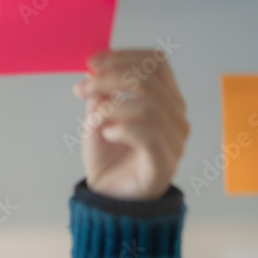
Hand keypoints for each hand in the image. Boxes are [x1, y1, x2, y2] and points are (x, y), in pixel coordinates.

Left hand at [73, 49, 189, 200]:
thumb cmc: (108, 160)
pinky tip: (106, 134)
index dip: (124, 57)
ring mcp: (174, 142)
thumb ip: (101, 95)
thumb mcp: (98, 119)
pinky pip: (147, 135)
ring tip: (91, 119)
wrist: (108, 201)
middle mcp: (176, 118)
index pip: (156, 63)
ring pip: (148, 106)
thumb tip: (93, 68)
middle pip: (148, 81)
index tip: (91, 62)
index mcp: (166, 100)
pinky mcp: (164, 165)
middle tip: (81, 89)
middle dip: (109, 79)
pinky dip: (122, 128)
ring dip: (111, 106)